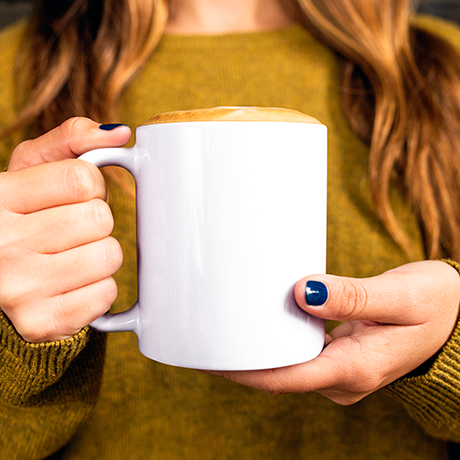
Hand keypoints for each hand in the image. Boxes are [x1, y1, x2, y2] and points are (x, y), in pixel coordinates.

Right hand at [0, 118, 130, 341]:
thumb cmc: (19, 218)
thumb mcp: (28, 171)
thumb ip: (69, 141)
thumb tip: (122, 133)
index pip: (82, 178)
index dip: (91, 187)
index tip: (74, 197)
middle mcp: (1, 243)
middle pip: (98, 218)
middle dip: (95, 221)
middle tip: (70, 230)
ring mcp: (18, 288)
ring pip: (108, 256)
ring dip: (100, 254)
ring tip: (71, 256)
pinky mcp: (39, 323)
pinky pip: (105, 294)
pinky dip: (99, 288)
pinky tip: (72, 284)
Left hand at [209, 261, 459, 404]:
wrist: (457, 318)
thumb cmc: (436, 305)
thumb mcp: (400, 297)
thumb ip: (352, 296)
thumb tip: (301, 291)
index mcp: (355, 368)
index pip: (285, 378)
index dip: (244, 370)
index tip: (211, 356)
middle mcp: (344, 377)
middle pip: (280, 375)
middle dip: (244, 360)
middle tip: (209, 333)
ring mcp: (342, 370)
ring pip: (289, 366)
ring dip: (259, 351)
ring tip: (228, 327)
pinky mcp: (341, 357)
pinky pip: (301, 354)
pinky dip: (280, 342)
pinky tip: (266, 324)